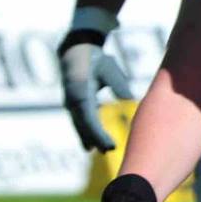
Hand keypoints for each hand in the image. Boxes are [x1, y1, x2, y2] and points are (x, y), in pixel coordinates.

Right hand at [57, 30, 132, 151]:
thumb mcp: (109, 68)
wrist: (76, 51)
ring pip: (79, 124)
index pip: (88, 119)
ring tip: (98, 150)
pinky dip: (85, 131)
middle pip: (83, 125)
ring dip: (88, 137)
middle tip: (109, 150)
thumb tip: (129, 99)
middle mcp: (72, 100)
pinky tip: (91, 141)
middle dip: (94, 139)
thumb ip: (118, 83)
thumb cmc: (96, 59)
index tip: (110, 144)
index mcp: (80, 92)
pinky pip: (79, 120)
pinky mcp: (73, 103)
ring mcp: (71, 102)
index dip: (98, 134)